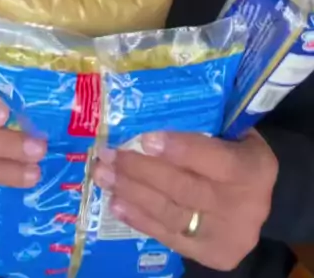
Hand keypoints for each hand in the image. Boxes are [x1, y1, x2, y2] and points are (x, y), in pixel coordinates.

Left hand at [93, 130, 277, 270]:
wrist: (261, 204)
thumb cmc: (238, 155)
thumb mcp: (235, 135)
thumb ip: (205, 125)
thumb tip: (151, 109)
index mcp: (253, 168)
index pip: (215, 159)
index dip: (180, 150)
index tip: (145, 138)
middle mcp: (245, 206)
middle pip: (185, 188)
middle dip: (141, 170)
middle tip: (109, 154)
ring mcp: (227, 235)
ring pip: (171, 214)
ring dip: (131, 193)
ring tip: (103, 175)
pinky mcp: (211, 254)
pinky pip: (168, 236)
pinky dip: (139, 218)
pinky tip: (116, 202)